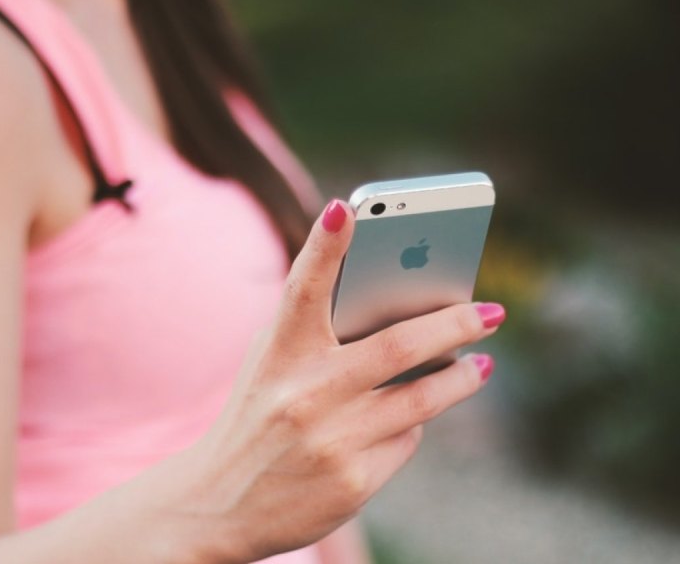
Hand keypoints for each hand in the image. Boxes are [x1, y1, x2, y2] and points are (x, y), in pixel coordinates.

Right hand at [177, 200, 503, 561]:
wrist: (219, 502)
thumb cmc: (256, 415)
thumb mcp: (271, 365)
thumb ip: (317, 332)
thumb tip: (401, 305)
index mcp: (278, 354)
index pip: (302, 288)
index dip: (323, 245)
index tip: (345, 208)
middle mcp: (304, 394)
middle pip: (397, 345)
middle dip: (455, 323)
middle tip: (490, 312)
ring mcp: (331, 441)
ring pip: (422, 397)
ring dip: (462, 377)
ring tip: (481, 363)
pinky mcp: (353, 482)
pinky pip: (407, 440)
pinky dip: (415, 423)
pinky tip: (412, 419)